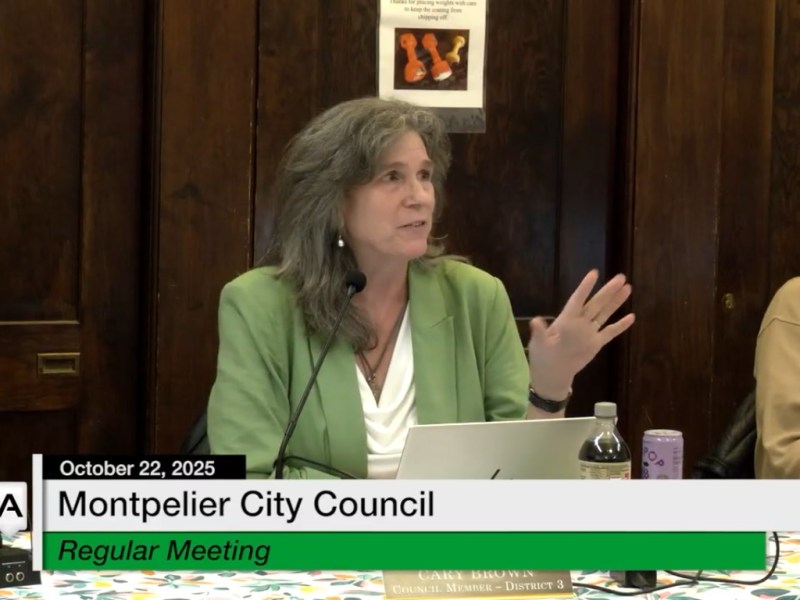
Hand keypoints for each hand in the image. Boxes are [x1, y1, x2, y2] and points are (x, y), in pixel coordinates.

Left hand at [527, 270, 634, 399]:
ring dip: (616, 302)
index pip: (577, 300)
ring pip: (605, 313)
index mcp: (566, 319)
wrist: (552, 374)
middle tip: (621, 277)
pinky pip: (610, 332)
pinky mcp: (596, 343)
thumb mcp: (539, 344)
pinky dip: (620, 326)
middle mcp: (580, 322)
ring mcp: (589, 332)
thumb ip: (540, 332)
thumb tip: (535, 321)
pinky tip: (631, 317)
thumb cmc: (542, 356)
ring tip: (628, 288)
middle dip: (608, 291)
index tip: (594, 273)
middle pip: (596, 303)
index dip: (585, 287)